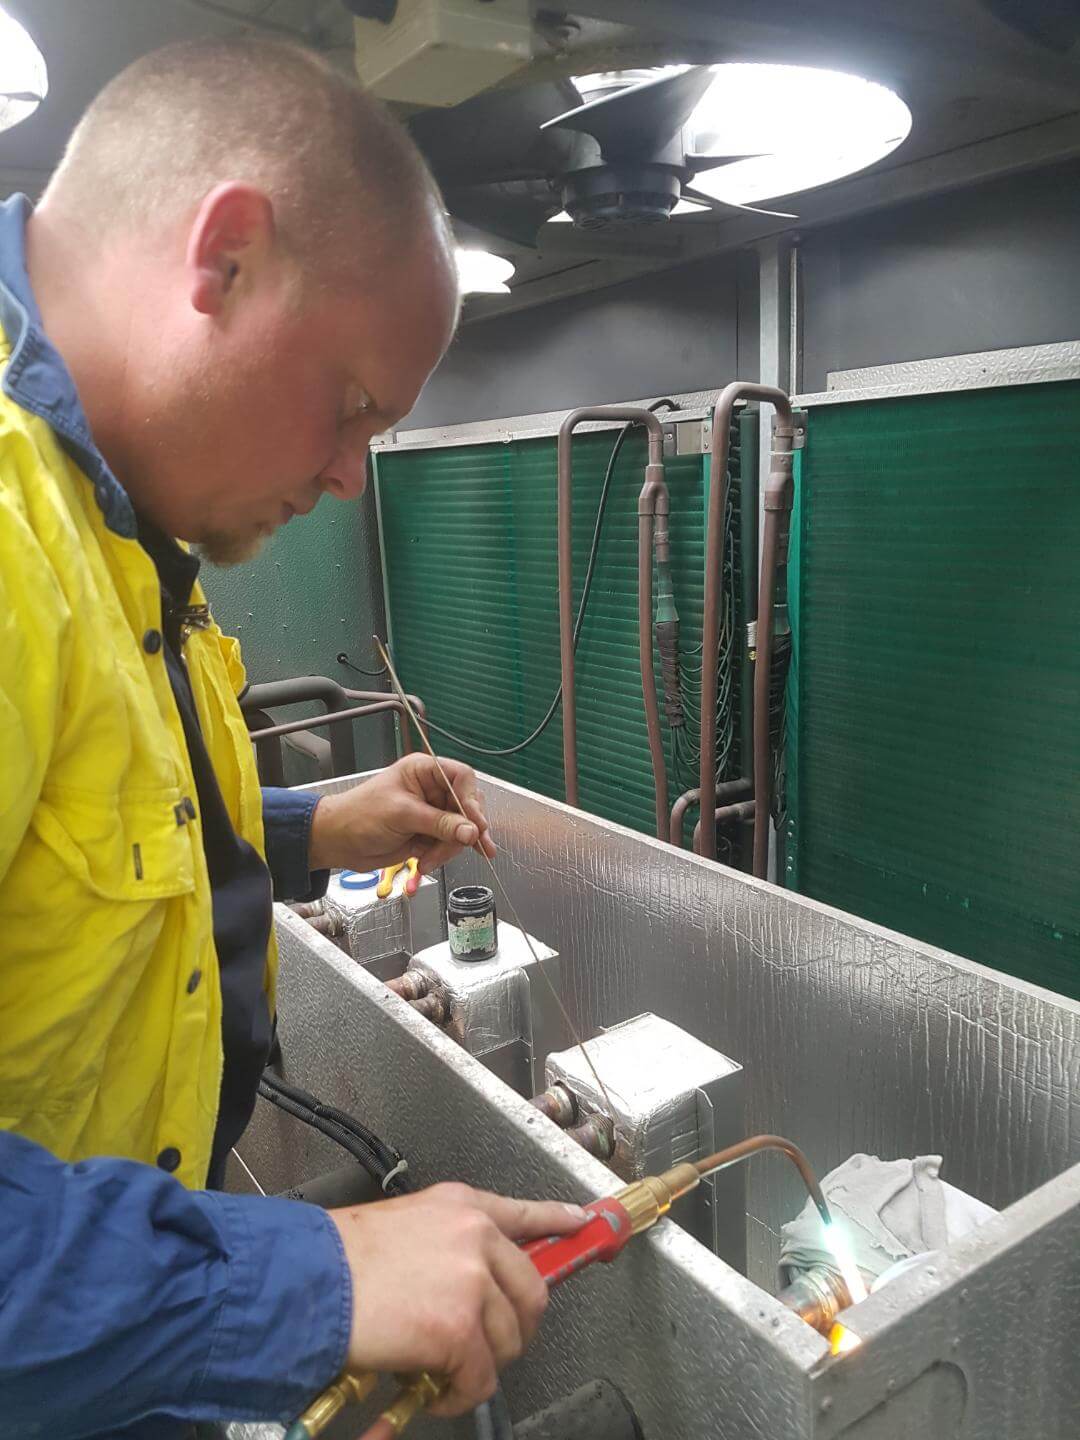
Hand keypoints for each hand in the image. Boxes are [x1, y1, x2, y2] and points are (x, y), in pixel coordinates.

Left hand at [308, 755, 495, 877]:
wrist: (338, 842)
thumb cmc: (358, 815)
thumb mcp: (402, 815)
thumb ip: (439, 823)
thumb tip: (471, 831)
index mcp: (423, 771)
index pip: (461, 778)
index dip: (472, 800)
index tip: (476, 824)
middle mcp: (431, 789)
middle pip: (466, 806)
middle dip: (464, 830)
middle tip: (466, 845)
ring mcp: (431, 813)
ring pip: (460, 830)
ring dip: (448, 848)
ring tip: (429, 860)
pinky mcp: (428, 834)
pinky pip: (447, 845)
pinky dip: (441, 857)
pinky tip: (427, 863)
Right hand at [329, 1184, 586, 1415]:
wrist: (309, 1280)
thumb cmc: (340, 1257)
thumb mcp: (404, 1224)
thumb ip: (447, 1243)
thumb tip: (469, 1284)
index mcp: (462, 1207)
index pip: (524, 1212)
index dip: (557, 1220)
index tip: (581, 1224)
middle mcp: (476, 1237)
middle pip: (530, 1292)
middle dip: (514, 1329)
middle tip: (485, 1348)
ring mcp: (472, 1282)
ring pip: (508, 1340)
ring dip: (481, 1365)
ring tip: (446, 1370)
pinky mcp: (459, 1329)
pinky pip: (480, 1377)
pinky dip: (460, 1394)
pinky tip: (435, 1391)